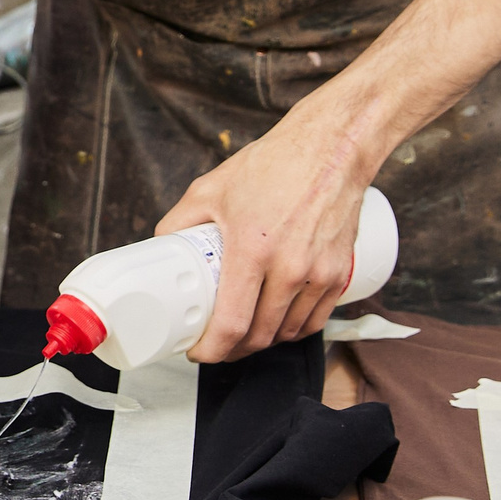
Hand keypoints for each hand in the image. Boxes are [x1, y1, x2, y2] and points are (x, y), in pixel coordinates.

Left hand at [159, 117, 368, 362]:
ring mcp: (319, 273)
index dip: (212, 349)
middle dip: (233, 349)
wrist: (331, 149)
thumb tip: (160, 247)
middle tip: (215, 343)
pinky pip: (315, 319)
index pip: (233, 324)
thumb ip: (179, 222)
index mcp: (252, 250)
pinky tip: (276, 322)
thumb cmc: (272, 165)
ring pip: (288, 332)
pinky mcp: (340, 273)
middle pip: (260, 336)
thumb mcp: (210, 189)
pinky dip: (293, 329)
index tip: (198, 351)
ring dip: (263, 341)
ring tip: (242, 333)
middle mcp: (289, 268)